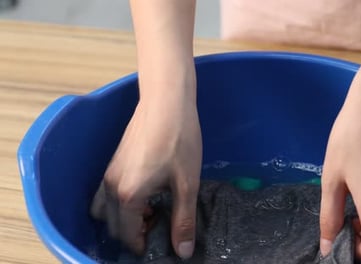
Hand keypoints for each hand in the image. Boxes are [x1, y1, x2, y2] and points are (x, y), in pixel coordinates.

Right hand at [90, 94, 201, 258]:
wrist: (166, 102)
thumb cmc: (179, 140)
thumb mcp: (186, 184)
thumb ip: (182, 220)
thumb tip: (183, 252)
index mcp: (127, 196)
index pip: (128, 236)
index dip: (144, 245)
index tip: (163, 242)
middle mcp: (110, 187)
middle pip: (114, 226)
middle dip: (134, 233)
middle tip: (161, 225)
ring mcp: (108, 173)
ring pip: (106, 210)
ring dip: (125, 218)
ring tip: (153, 209)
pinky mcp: (112, 162)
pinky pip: (107, 194)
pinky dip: (121, 203)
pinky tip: (146, 192)